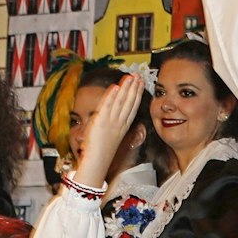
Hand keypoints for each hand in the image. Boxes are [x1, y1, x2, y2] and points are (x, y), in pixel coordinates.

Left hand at [69, 78, 146, 192]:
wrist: (97, 161)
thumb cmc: (101, 150)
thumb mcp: (111, 135)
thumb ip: (114, 123)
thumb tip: (115, 113)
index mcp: (123, 126)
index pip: (132, 107)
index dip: (137, 94)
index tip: (140, 84)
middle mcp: (119, 122)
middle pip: (129, 102)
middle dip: (134, 88)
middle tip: (138, 76)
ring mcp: (111, 122)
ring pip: (120, 102)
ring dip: (125, 88)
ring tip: (130, 77)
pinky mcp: (101, 122)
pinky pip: (107, 107)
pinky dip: (111, 96)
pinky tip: (116, 87)